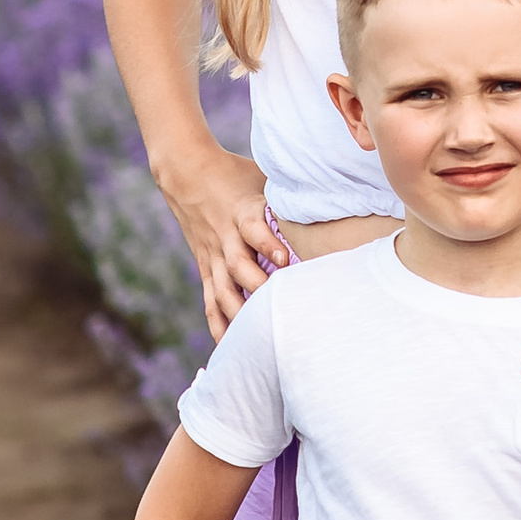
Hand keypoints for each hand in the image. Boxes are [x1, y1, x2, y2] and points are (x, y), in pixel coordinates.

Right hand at [160, 144, 290, 339]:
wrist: (186, 172)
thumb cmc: (236, 174)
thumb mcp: (263, 177)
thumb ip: (290, 193)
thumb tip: (334, 199)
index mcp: (243, 212)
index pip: (254, 229)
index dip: (268, 244)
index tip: (286, 260)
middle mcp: (226, 237)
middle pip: (239, 268)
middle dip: (258, 290)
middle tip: (283, 310)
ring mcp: (214, 256)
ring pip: (223, 291)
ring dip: (240, 315)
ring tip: (260, 338)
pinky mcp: (206, 268)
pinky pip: (210, 301)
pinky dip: (219, 324)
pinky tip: (231, 346)